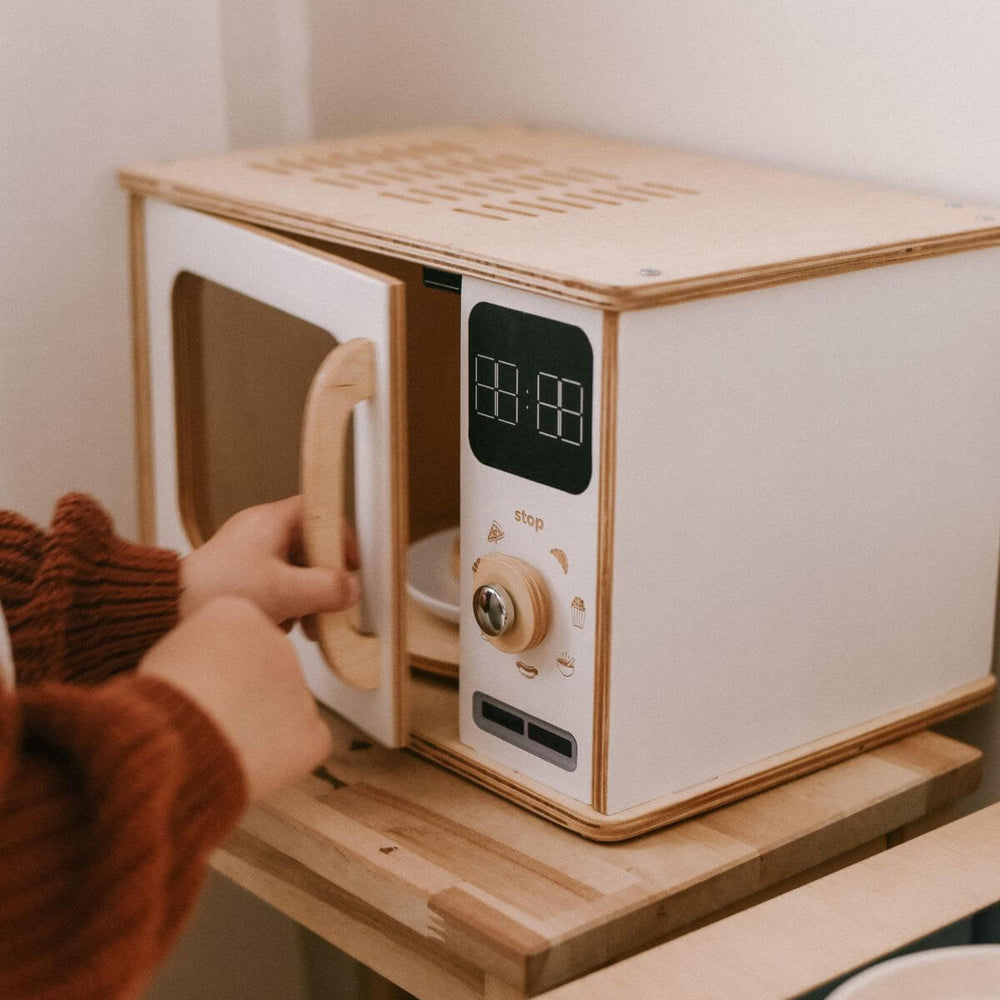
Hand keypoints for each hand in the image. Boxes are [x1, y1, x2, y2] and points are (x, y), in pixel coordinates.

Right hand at [139, 596, 331, 800]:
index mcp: (239, 613)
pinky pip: (305, 744)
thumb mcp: (169, 649)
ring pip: (286, 707)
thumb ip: (206, 647)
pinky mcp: (313, 730)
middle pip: (267, 671)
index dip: (218, 671)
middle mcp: (278, 641)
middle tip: (210, 717)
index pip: (241, 639)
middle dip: (246, 696)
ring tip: (221, 741)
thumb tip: (218, 666)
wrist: (170, 744)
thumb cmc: (156, 702)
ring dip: (262, 725)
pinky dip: (284, 758)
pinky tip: (249, 761)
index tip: (198, 684)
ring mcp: (301, 686)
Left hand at [180, 496, 358, 626]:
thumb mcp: (285, 591)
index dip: (340, 534)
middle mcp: (259, 532)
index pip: (319, 511)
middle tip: (331, 598)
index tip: (350, 561)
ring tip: (306, 619)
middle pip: (309, 545)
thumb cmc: (215, 590)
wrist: (168, 611)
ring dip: (305, 595)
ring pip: (294, 568)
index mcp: (270, 520)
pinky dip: (286, 603)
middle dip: (323, 576)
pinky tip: (283, 623)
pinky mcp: (239, 577)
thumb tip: (350, 589)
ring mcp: (247, 555)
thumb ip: (326, 588)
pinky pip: (275, 584)